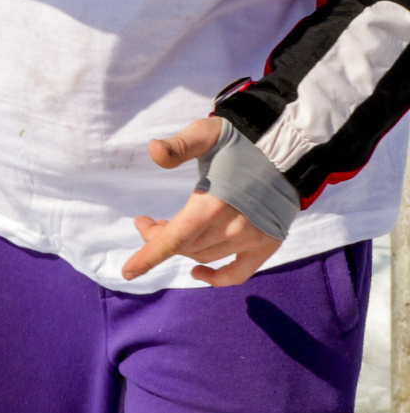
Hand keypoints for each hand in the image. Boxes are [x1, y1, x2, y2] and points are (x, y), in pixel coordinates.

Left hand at [120, 117, 281, 285]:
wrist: (285, 150)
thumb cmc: (239, 141)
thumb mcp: (205, 135)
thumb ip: (178, 145)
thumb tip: (153, 151)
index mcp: (214, 203)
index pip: (176, 237)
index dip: (150, 255)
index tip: (127, 271)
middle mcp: (235, 228)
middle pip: (185, 246)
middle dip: (158, 238)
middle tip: (146, 222)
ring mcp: (253, 239)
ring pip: (204, 256)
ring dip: (181, 249)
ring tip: (167, 228)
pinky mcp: (267, 244)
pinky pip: (239, 273)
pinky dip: (217, 278)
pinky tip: (197, 272)